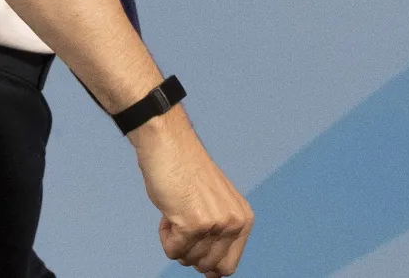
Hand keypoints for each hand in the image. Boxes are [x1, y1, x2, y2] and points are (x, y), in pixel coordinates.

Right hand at [132, 109, 253, 276]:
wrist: (168, 144)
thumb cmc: (184, 171)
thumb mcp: (212, 205)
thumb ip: (218, 235)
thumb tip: (215, 275)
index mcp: (243, 219)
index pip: (229, 266)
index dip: (208, 264)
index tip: (193, 248)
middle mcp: (234, 223)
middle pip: (207, 267)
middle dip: (189, 251)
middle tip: (181, 223)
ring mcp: (216, 224)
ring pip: (188, 259)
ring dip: (175, 240)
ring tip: (175, 211)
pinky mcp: (194, 224)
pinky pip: (173, 251)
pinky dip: (165, 236)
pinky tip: (168, 211)